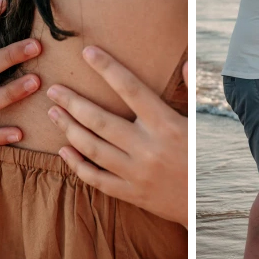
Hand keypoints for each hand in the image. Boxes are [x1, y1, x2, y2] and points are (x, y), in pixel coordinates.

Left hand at [30, 37, 189, 220]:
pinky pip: (96, 178)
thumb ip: (191, 91)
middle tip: (53, 90)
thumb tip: (184, 63)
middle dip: (73, 103)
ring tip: (53, 113)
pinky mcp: (129, 193)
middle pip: (101, 120)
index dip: (108, 68)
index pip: (131, 88)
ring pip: (93, 148)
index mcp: (166, 125)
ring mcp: (136, 173)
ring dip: (69, 129)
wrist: (204, 206)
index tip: (88, 52)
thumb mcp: (200, 123)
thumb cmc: (202, 158)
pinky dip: (77, 164)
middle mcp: (147, 148)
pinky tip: (64, 150)